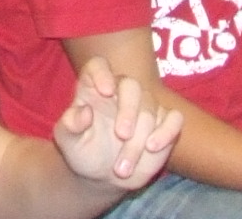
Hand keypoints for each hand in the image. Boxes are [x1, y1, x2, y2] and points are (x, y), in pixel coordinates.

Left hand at [49, 58, 181, 191]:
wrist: (103, 175)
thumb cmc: (82, 151)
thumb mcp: (67, 141)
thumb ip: (70, 124)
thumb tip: (85, 111)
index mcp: (93, 87)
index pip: (98, 65)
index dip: (103, 73)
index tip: (106, 91)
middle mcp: (120, 92)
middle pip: (130, 84)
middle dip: (128, 110)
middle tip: (121, 135)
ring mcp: (144, 106)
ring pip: (150, 107)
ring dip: (140, 138)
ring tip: (122, 167)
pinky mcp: (163, 123)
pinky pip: (175, 118)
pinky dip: (168, 131)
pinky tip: (153, 148)